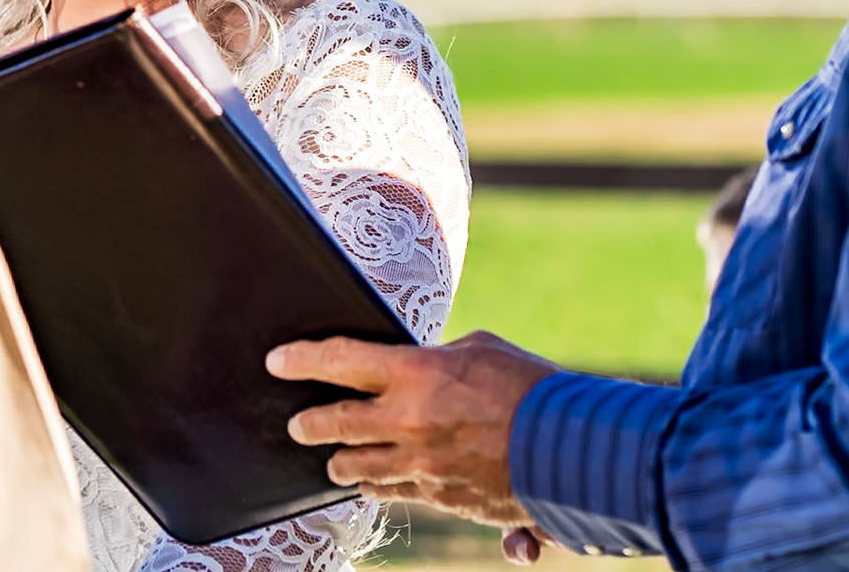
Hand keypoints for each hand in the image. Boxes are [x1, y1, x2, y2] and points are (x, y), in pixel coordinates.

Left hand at [265, 330, 557, 529]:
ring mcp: (420, 465)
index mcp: (415, 373)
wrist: (573, 450)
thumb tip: (418, 365)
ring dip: (342, 463)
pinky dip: (384, 487)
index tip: (275, 362)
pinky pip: (396, 494)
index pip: (339, 360)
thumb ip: (436, 359)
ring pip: (359, 470)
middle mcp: (407, 421)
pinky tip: (377, 485)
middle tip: (298, 424)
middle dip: (310, 424)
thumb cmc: (531, 387)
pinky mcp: (440, 497)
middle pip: (336, 425)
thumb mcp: (478, 350)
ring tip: (333, 461)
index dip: (301, 360)